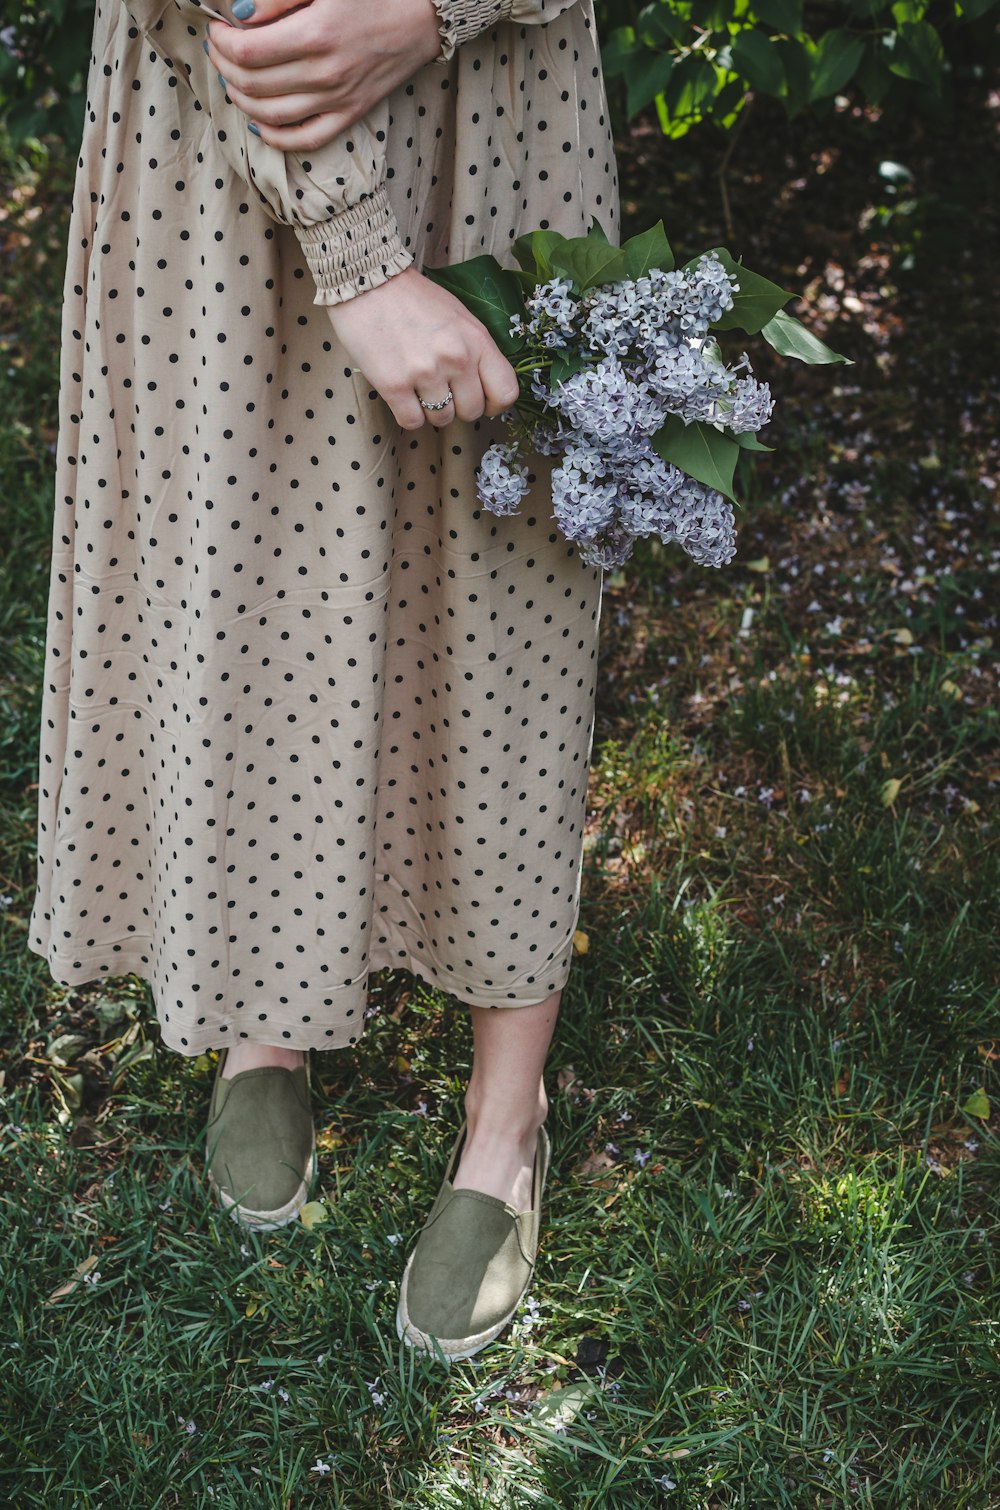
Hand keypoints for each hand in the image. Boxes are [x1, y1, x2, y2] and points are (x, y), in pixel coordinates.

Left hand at [206, 0, 442, 152]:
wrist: (422, 18)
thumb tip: (240, 13)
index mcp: (317, 34)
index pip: (248, 51)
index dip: (223, 41)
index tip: (218, 28)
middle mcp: (326, 73)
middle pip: (253, 83)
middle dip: (225, 66)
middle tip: (220, 50)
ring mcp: (338, 99)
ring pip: (271, 114)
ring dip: (241, 99)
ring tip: (232, 80)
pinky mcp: (350, 115)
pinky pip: (305, 139)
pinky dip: (274, 137)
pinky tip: (258, 122)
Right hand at [327, 268, 520, 430]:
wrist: (368, 283)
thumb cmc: (414, 300)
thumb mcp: (458, 317)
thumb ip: (475, 350)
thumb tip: (484, 386)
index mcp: (477, 340)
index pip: (505, 392)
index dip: (495, 404)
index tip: (483, 402)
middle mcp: (456, 358)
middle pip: (472, 412)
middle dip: (459, 406)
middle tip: (443, 390)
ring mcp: (425, 373)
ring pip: (442, 419)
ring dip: (431, 410)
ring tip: (419, 387)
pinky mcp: (394, 385)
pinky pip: (412, 422)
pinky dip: (408, 414)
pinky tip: (402, 394)